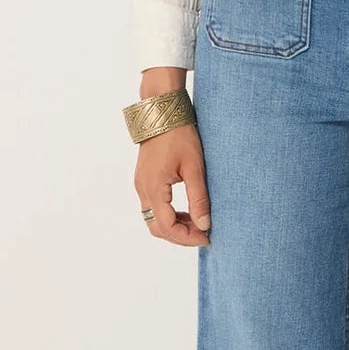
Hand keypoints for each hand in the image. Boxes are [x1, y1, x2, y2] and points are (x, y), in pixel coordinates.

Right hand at [134, 72, 211, 247]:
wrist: (162, 112)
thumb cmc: (179, 135)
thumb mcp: (194, 168)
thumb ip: (199, 199)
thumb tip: (204, 225)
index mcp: (154, 188)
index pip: (167, 227)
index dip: (187, 237)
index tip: (207, 237)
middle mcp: (143, 189)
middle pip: (157, 227)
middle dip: (180, 236)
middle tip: (203, 234)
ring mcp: (141, 184)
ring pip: (153, 218)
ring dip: (174, 226)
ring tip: (198, 222)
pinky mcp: (144, 179)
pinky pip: (153, 206)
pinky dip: (168, 214)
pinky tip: (187, 211)